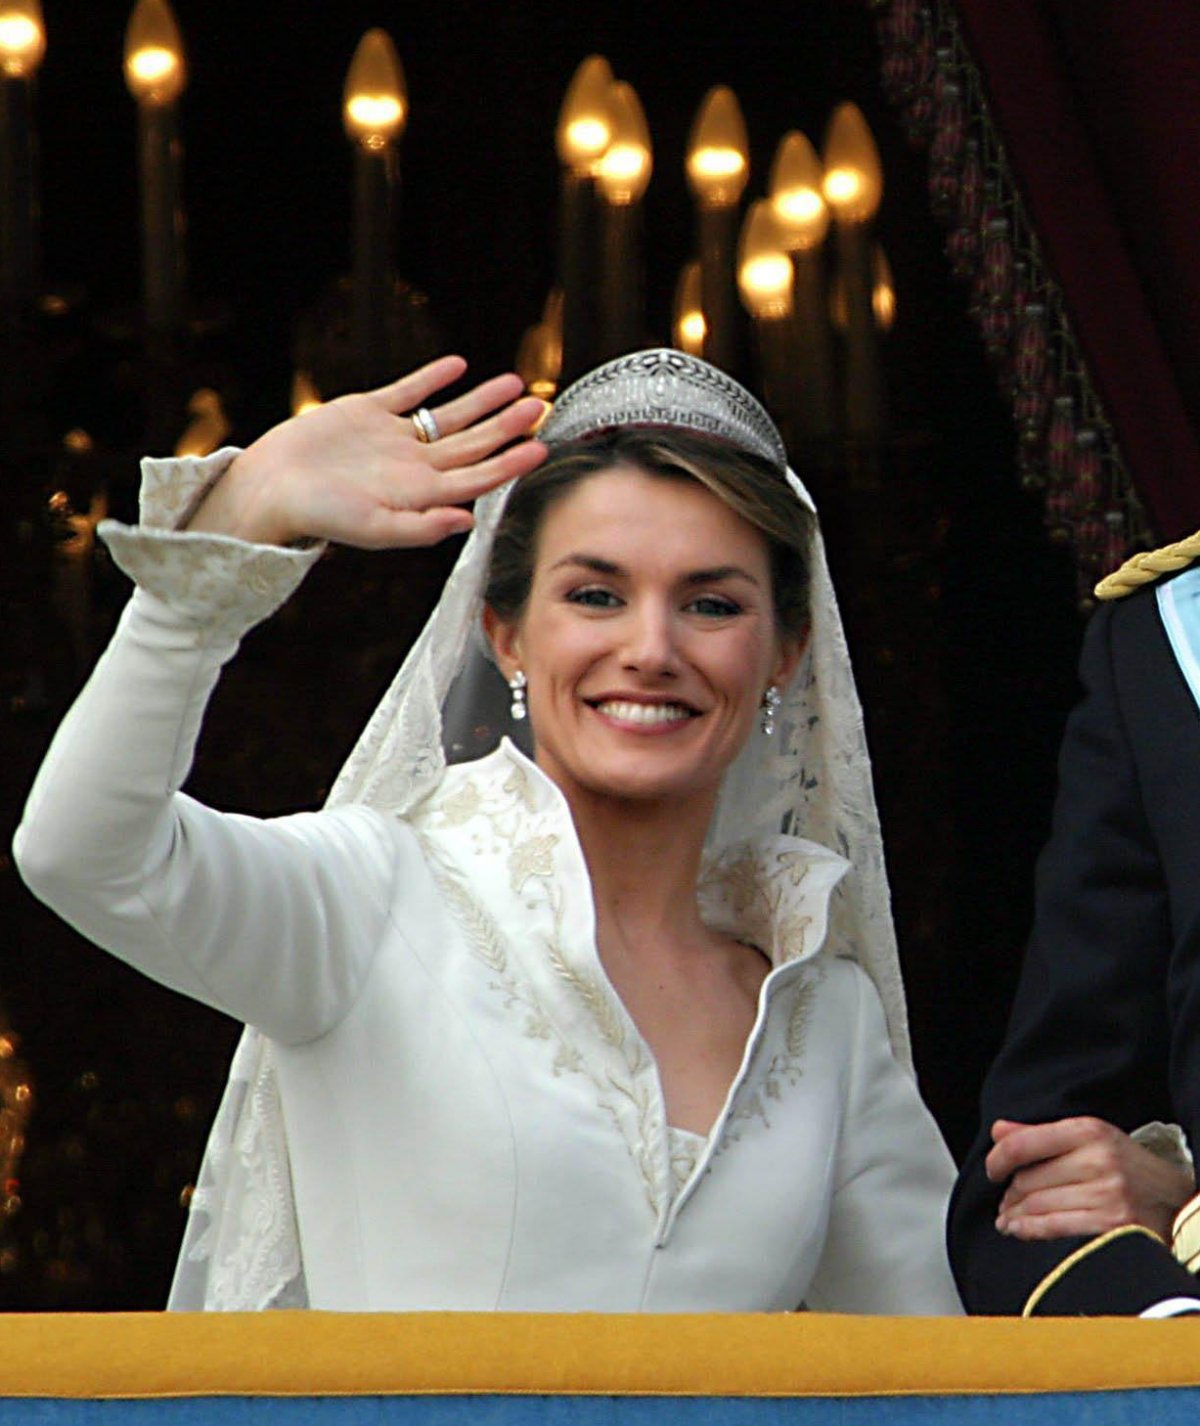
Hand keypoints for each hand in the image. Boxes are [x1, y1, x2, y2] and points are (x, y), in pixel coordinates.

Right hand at [186, 355, 546, 547]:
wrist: (271, 488)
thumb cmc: (320, 517)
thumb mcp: (374, 528)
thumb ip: (422, 528)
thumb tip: (469, 521)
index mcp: (421, 494)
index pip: (477, 477)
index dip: (510, 463)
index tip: (540, 447)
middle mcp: (414, 466)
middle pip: (472, 444)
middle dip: (506, 427)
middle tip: (539, 408)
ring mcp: (393, 438)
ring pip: (448, 416)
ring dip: (481, 401)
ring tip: (515, 385)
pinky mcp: (367, 412)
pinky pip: (408, 392)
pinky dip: (432, 379)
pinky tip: (457, 366)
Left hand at [987, 1116, 1194, 1242]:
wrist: (1176, 1201)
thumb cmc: (1126, 1169)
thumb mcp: (1090, 1139)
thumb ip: (1041, 1135)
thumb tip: (998, 1131)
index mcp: (1089, 1131)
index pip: (1024, 1143)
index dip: (998, 1159)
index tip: (992, 1170)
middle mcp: (1099, 1158)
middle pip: (1028, 1180)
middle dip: (1009, 1195)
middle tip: (1004, 1203)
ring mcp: (1108, 1192)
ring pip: (1038, 1205)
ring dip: (1014, 1215)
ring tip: (1007, 1218)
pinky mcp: (1114, 1223)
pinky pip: (1055, 1227)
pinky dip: (1029, 1230)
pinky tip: (1019, 1229)